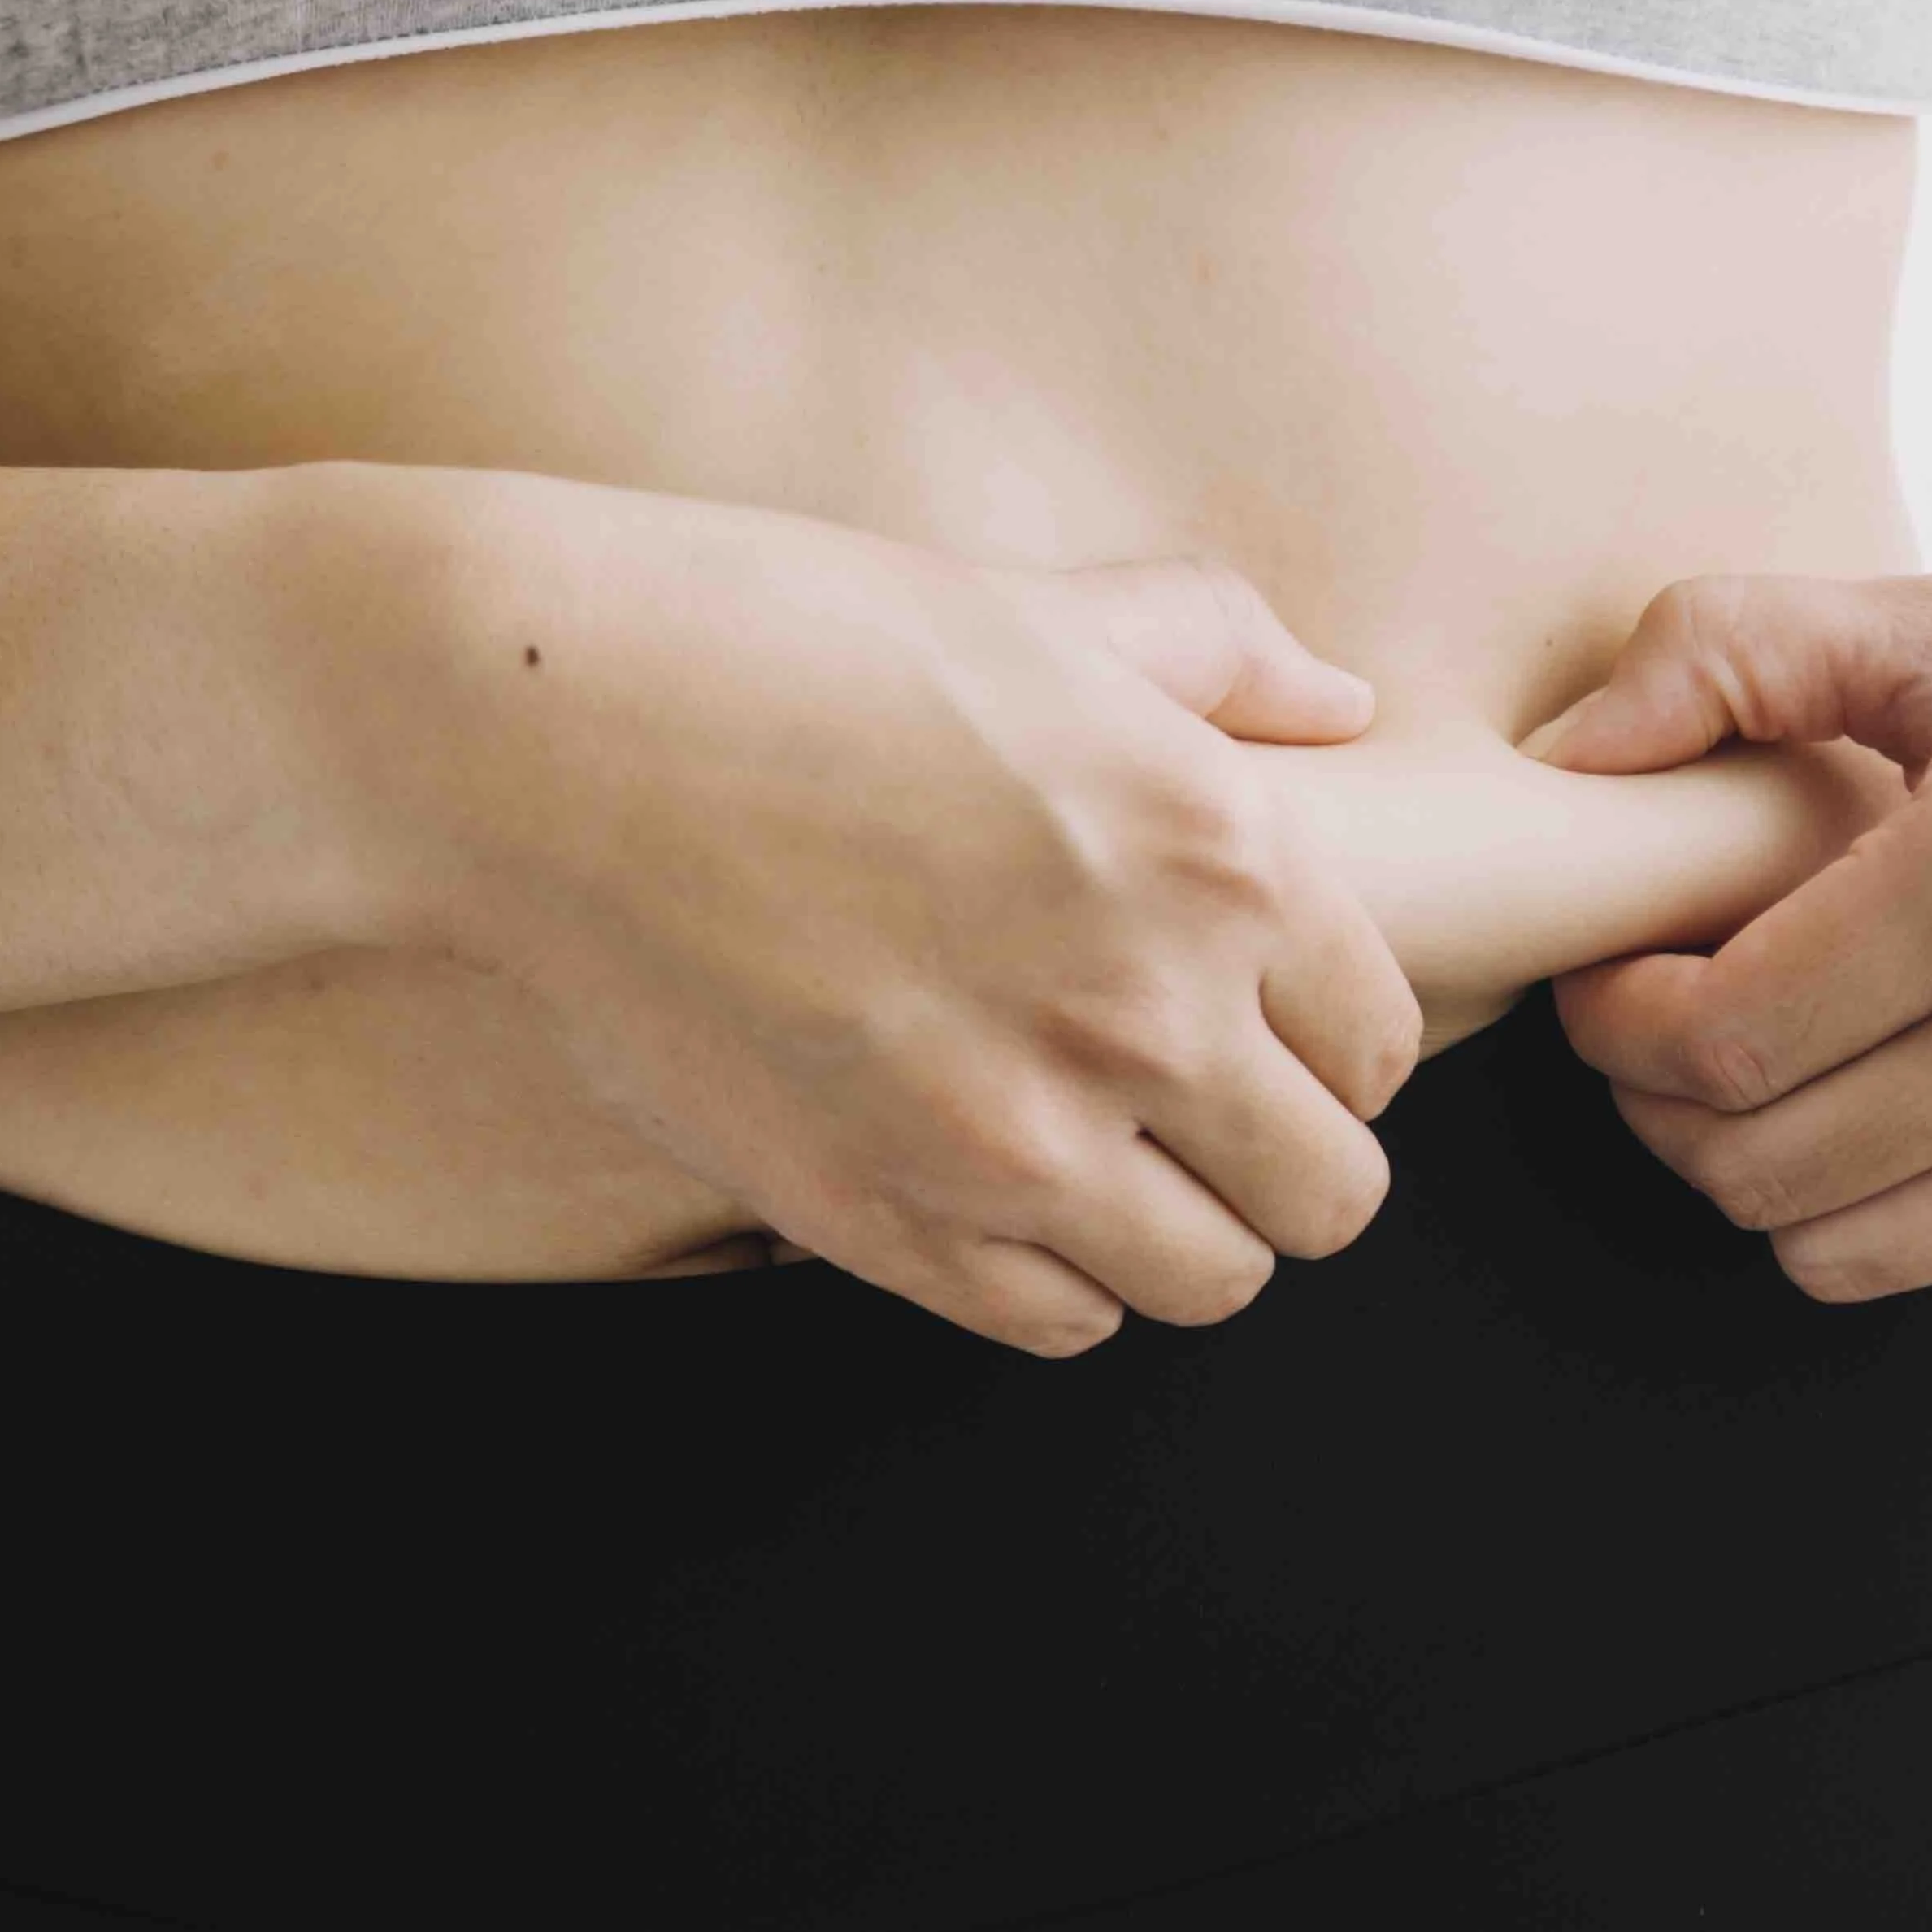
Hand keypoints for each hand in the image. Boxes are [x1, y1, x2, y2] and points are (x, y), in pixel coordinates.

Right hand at [347, 470, 1425, 1354]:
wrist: (549, 732)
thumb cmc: (802, 641)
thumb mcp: (1051, 609)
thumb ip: (1224, 653)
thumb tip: (1343, 701)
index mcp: (1224, 859)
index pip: (1382, 1046)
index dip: (1331, 1041)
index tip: (1260, 1022)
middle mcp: (1150, 1016)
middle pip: (1331, 1198)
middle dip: (1283, 1159)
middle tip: (1202, 1111)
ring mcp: (1016, 1138)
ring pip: (1211, 1284)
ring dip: (1180, 1232)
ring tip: (1109, 1160)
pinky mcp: (884, 1220)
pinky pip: (1057, 1322)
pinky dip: (1055, 1277)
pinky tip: (1002, 1190)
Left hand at [1514, 424, 1931, 1301]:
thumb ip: (1734, 652)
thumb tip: (1559, 765)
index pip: (1722, 1043)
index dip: (1619, 1027)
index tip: (1616, 971)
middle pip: (1767, 1173)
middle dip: (1671, 1113)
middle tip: (1671, 1025)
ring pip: (1859, 1257)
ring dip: (1784, 1178)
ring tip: (1795, 1062)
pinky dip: (1922, 1204)